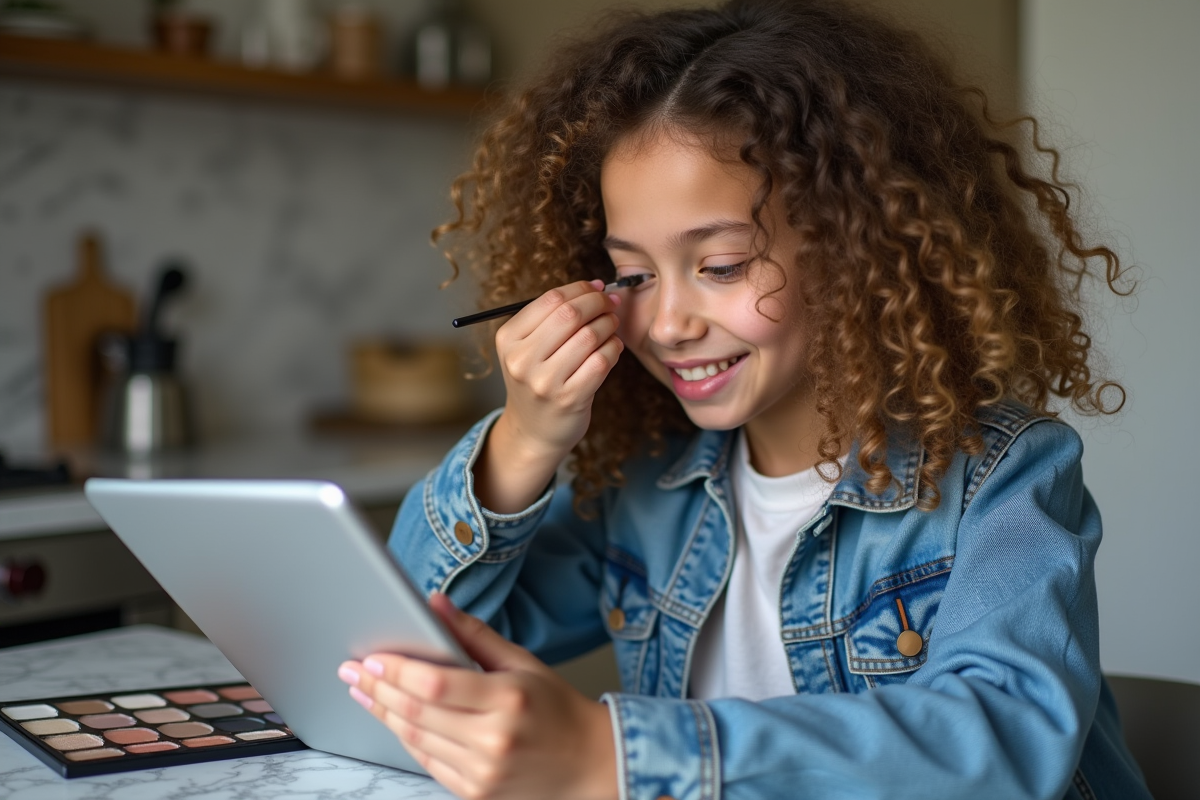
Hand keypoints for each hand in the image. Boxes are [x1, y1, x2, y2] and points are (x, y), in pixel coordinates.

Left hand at [337, 593, 617, 799]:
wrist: (589, 765)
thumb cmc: (557, 710)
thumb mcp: (523, 663)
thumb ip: (475, 635)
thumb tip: (435, 603)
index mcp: (508, 700)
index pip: (436, 683)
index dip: (396, 670)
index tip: (371, 657)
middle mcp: (493, 740)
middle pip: (417, 712)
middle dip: (377, 689)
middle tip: (352, 671)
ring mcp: (482, 772)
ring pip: (415, 739)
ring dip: (384, 713)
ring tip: (364, 692)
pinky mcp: (475, 792)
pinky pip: (427, 762)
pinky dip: (405, 738)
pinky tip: (392, 719)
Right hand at [475, 281, 622, 512]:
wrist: (534, 431)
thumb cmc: (538, 381)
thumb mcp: (528, 348)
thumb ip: (555, 317)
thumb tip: (595, 286)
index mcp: (508, 339)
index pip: (551, 299)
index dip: (580, 289)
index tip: (596, 288)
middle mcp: (521, 360)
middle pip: (570, 314)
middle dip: (598, 303)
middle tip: (611, 303)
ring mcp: (545, 382)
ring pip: (589, 336)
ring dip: (609, 324)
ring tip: (612, 325)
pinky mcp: (569, 399)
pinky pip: (601, 361)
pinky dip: (613, 348)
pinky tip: (613, 347)